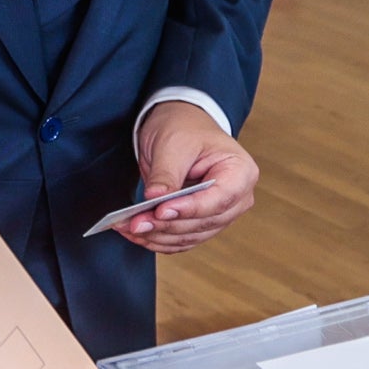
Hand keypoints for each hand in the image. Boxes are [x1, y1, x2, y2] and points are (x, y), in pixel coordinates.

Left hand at [124, 102, 258, 252]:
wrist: (181, 128)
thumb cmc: (185, 129)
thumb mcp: (174, 144)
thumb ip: (167, 174)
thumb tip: (155, 198)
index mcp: (241, 172)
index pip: (219, 200)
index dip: (190, 208)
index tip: (161, 210)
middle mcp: (237, 199)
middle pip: (203, 223)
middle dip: (166, 225)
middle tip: (135, 222)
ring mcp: (220, 215)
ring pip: (189, 237)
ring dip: (157, 236)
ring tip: (127, 227)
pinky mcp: (201, 224)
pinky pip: (180, 240)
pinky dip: (156, 239)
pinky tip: (134, 232)